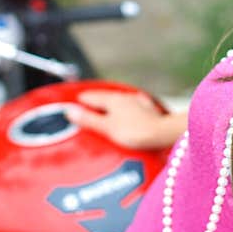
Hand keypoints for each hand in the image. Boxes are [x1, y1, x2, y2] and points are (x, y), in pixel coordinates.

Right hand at [65, 89, 183, 149]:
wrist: (162, 134)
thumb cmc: (135, 132)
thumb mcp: (106, 128)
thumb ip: (88, 119)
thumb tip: (70, 111)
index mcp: (112, 99)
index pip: (91, 97)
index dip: (81, 100)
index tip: (74, 102)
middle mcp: (125, 97)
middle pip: (105, 97)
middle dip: (95, 100)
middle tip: (86, 103)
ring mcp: (137, 102)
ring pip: (119, 100)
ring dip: (110, 104)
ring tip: (105, 107)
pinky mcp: (148, 110)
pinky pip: (132, 106)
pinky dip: (126, 108)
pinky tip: (129, 109)